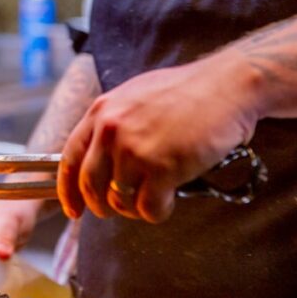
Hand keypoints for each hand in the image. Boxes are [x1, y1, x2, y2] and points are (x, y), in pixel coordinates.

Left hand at [58, 53, 260, 222]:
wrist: (228, 85)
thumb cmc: (188, 91)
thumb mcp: (135, 96)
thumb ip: (113, 124)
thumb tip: (101, 159)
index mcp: (101, 112)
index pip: (69, 160)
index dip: (67, 191)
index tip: (73, 210)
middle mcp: (111, 130)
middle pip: (90, 186)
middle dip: (101, 206)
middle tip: (117, 210)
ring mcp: (134, 150)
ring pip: (119, 201)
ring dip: (134, 209)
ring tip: (153, 198)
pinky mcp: (162, 168)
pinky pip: (148, 208)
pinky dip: (158, 212)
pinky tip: (170, 200)